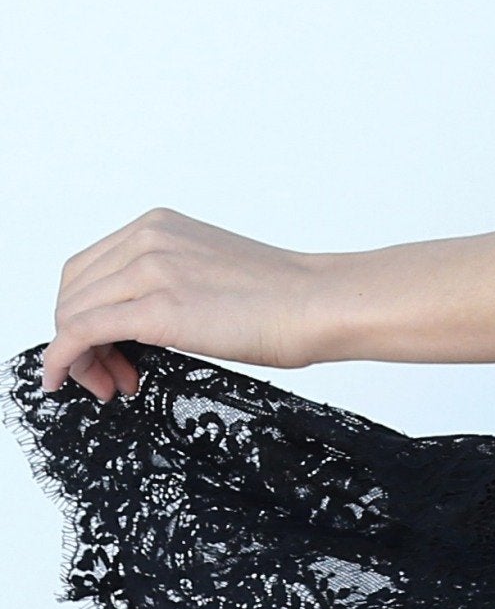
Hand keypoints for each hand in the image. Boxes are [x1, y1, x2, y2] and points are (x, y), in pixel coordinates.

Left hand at [42, 208, 333, 400]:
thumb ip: (164, 280)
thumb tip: (131, 322)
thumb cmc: (281, 296)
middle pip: (73, 291)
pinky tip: (64, 380)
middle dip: (76, 337)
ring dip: (77, 356)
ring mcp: (149, 270)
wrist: (317, 303)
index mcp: (159, 226)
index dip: (83, 312)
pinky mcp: (155, 308)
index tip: (107, 348)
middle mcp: (147, 239)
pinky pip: (80, 333)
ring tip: (109, 382)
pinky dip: (62, 360)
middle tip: (106, 374)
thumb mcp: (206, 271)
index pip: (88, 270)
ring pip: (71, 314)